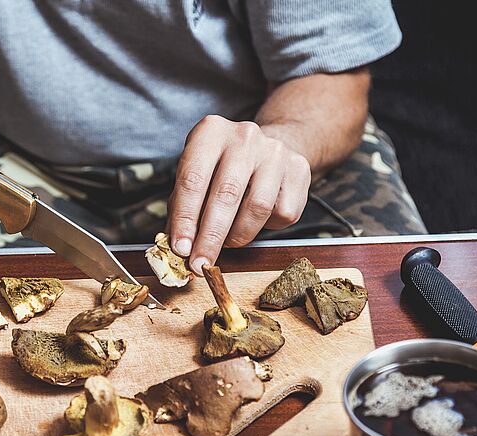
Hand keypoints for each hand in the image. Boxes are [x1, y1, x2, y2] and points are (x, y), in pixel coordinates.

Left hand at [167, 115, 310, 273]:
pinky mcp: (299, 170)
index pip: (192, 180)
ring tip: (227, 242)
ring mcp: (275, 151)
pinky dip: (266, 228)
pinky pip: (283, 213)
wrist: (271, 147)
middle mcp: (244, 136)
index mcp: (211, 131)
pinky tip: (255, 220)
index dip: (185, 220)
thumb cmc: (223, 168)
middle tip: (201, 264)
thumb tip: (177, 248)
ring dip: (238, 236)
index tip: (180, 249)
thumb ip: (182, 208)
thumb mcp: (196, 176)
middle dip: (210, 237)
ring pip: (257, 207)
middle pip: (226, 195)